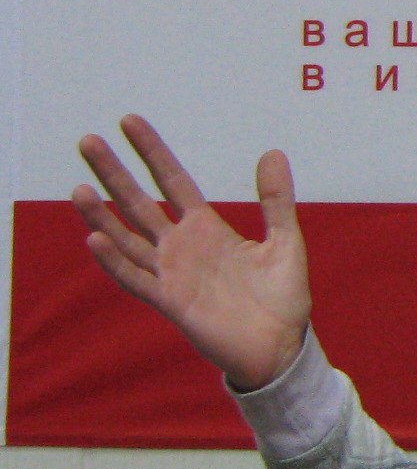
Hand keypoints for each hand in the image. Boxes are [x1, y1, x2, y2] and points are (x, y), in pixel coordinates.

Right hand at [72, 115, 310, 391]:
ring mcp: (172, 274)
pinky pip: (137, 279)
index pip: (172, 181)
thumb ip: (276, 200)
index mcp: (207, 229)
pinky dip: (115, 262)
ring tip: (78, 189)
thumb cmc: (282, 297)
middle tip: (87, 141)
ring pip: (127, 240)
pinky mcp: (171, 303)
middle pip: (139, 204)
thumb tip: (272, 152)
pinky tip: (96, 240)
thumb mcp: (285, 239)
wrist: (282, 346)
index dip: (152, 152)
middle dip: (114, 174)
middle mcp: (181, 248)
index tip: (128, 122)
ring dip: (101, 217)